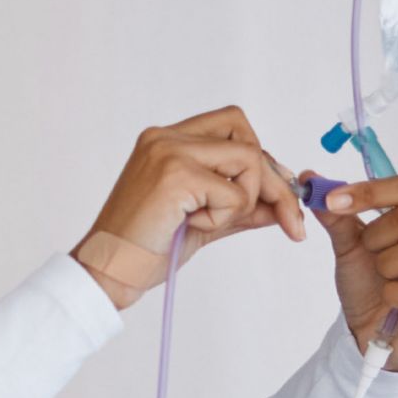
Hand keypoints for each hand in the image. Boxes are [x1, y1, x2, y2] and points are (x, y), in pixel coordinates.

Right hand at [73, 107, 307, 307]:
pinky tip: (190, 226)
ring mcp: (168, 153)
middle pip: (248, 138)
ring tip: (208, 222)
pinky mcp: (175, 176)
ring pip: (249, 160)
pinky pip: (234, 193)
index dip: (261, 161)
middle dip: (274, 182)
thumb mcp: (202, 221)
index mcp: (166, 141)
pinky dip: (223, 218)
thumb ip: (240, 208)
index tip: (275, 199)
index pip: (233, 127)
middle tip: (289, 222)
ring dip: (244, 200)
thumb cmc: (144, 248)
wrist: (108, 271)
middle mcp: (165, 138)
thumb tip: (281, 206)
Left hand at [316, 174, 397, 367]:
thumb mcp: (349, 245)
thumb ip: (336, 214)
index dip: (370, 191)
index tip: (331, 200)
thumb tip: (310, 179)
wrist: (367, 332)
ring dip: (385, 264)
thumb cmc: (369, 284)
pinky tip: (390, 297)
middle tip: (367, 252)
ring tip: (382, 276)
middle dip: (375, 235)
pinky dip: (393, 293)